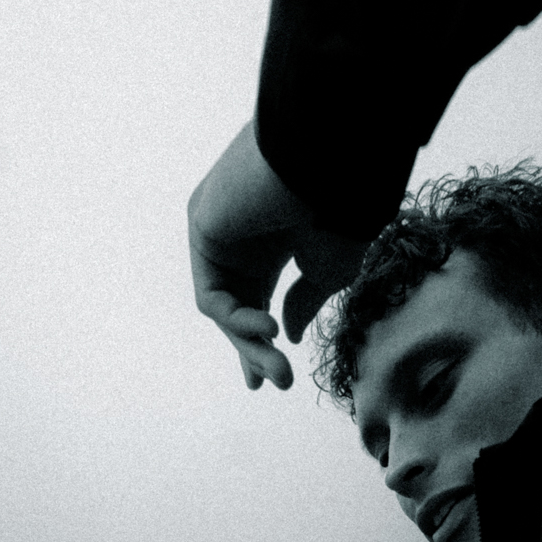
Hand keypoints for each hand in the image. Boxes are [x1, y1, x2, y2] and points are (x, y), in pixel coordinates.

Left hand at [187, 122, 368, 390]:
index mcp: (272, 240)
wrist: (329, 157)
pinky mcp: (202, 224)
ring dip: (250, 345)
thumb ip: (304, 302)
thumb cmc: (339, 208)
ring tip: (279, 374)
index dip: (262, 339)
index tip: (273, 378)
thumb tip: (285, 335)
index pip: (256, 297)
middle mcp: (241, 233)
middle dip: (256, 352)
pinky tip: (267, 329)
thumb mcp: (329, 269)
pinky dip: (237, 319)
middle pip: (237, 308)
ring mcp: (218, 227)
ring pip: (224, 307)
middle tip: (277, 384)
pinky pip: (211, 296)